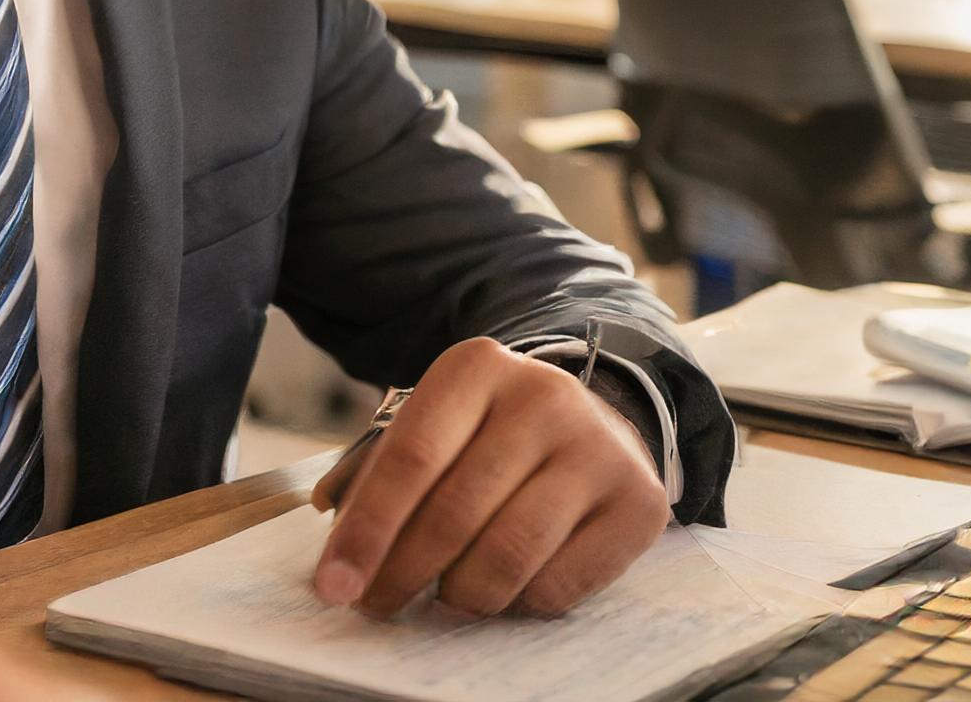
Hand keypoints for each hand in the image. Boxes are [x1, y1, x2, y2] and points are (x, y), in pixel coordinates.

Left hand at [308, 336, 667, 619]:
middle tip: (377, 603)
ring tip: (445, 596)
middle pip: (454, 511)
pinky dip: (518, 603)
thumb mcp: (439, 420)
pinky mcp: (637, 503)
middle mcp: (542, 397)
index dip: (368, 530)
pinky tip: (504, 589)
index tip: (335, 583)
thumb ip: (380, 462)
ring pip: (507, 555)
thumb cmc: (494, 431)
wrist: (600, 418)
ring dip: (462, 593)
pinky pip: (558, 585)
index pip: (410, 458)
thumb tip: (333, 510)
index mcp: (477, 367)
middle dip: (403, 571)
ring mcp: (596, 449)